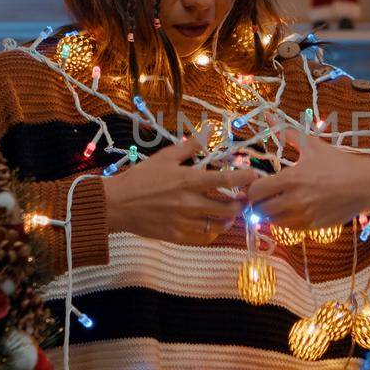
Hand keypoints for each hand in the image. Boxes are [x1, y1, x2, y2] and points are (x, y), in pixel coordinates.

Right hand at [102, 132, 257, 244]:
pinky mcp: (177, 236)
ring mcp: (184, 222)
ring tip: (229, 212)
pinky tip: (212, 224)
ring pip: (219, 225)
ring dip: (229, 218)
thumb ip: (189, 147)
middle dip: (241, 203)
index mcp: (188, 180)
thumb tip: (208, 131)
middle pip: (229, 207)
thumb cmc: (140, 178)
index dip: (245, 178)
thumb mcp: (164, 158)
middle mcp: (189, 202)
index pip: (226, 180)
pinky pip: (204, 238)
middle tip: (243, 198)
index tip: (254, 175)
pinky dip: (212, 232)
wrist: (116, 204)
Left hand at [244, 129, 369, 229]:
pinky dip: (286, 221)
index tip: (257, 183)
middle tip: (264, 195)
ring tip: (277, 202)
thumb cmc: (339, 163)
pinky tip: (292, 210)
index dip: (251, 188)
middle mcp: (295, 200)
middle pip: (260, 209)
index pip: (255, 191)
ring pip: (273, 221)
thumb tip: (269, 116)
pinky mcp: (313, 227)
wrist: (367, 184)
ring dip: (271, 213)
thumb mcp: (313, 146)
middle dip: (258, 202)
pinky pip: (289, 229)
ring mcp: (304, 216)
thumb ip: (287, 133)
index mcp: (292, 178)